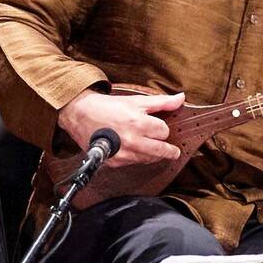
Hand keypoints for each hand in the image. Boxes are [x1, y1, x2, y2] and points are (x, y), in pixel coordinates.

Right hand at [57, 89, 186, 166]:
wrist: (81, 115)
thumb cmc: (108, 107)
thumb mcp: (136, 101)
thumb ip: (162, 102)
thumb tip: (181, 99)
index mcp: (139, 123)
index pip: (164, 132)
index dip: (162, 129)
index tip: (159, 128)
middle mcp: (132, 141)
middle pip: (161, 151)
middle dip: (168, 150)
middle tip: (174, 152)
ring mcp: (124, 153)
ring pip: (149, 159)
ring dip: (153, 154)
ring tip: (152, 149)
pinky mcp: (115, 162)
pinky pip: (134, 163)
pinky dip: (137, 158)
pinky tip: (135, 150)